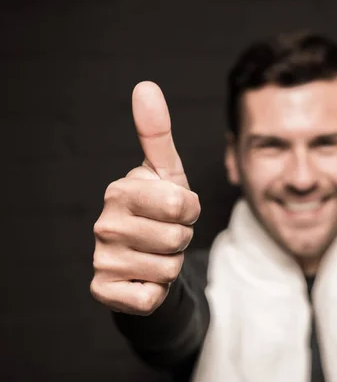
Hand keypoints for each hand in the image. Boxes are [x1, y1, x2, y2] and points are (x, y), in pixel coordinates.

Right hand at [90, 81, 200, 315]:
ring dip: (172, 265)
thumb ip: (157, 133)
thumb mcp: (166, 172)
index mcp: (120, 190)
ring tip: (156, 255)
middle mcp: (104, 224)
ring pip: (169, 268)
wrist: (146, 258)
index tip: (176, 210)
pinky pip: (151, 296)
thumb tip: (145, 86)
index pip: (181, 204)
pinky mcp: (104, 290)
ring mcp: (101, 259)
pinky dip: (157, 291)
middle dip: (182, 239)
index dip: (190, 211)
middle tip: (166, 235)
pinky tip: (143, 278)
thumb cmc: (160, 211)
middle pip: (178, 238)